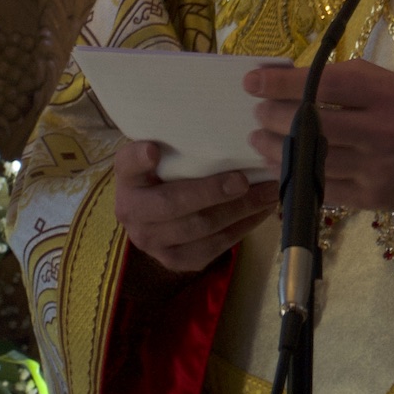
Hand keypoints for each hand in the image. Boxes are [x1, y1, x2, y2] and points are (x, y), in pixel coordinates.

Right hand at [113, 141, 277, 275]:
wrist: (154, 217)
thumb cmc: (164, 174)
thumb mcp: (159, 155)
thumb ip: (170, 144)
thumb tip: (197, 132)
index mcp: (126, 178)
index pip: (128, 165)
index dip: (139, 159)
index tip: (154, 151)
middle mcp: (131, 212)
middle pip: (172, 204)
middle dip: (211, 192)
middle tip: (243, 180)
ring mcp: (152, 242)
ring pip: (200, 229)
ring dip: (239, 211)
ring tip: (267, 193)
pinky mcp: (175, 261)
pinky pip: (212, 247)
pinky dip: (241, 228)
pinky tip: (261, 212)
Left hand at [245, 60, 393, 211]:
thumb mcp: (383, 83)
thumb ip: (338, 80)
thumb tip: (282, 81)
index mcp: (383, 94)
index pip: (322, 86)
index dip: (281, 84)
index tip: (252, 82)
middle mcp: (380, 131)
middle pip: (311, 126)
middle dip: (273, 118)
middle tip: (257, 113)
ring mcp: (376, 169)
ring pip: (312, 161)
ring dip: (276, 150)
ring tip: (259, 140)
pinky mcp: (371, 199)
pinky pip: (323, 189)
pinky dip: (296, 177)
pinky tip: (282, 166)